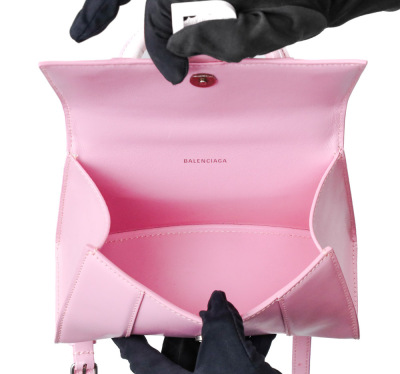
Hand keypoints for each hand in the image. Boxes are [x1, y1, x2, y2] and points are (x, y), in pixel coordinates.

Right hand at [70, 0, 399, 83]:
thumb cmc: (309, 3)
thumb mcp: (276, 28)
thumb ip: (228, 38)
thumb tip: (178, 45)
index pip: (160, 3)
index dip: (155, 40)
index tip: (170, 75)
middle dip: (111, 9)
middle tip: (85, 31)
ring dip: (114, 1)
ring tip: (91, 22)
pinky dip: (142, 3)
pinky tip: (132, 17)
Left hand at [113, 291, 307, 373]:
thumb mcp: (230, 358)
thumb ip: (221, 323)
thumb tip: (216, 299)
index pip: (140, 357)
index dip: (129, 335)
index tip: (116, 320)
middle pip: (179, 348)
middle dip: (192, 323)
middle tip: (195, 302)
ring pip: (207, 353)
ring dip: (223, 332)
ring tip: (232, 312)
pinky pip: (230, 361)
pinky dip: (242, 344)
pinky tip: (257, 329)